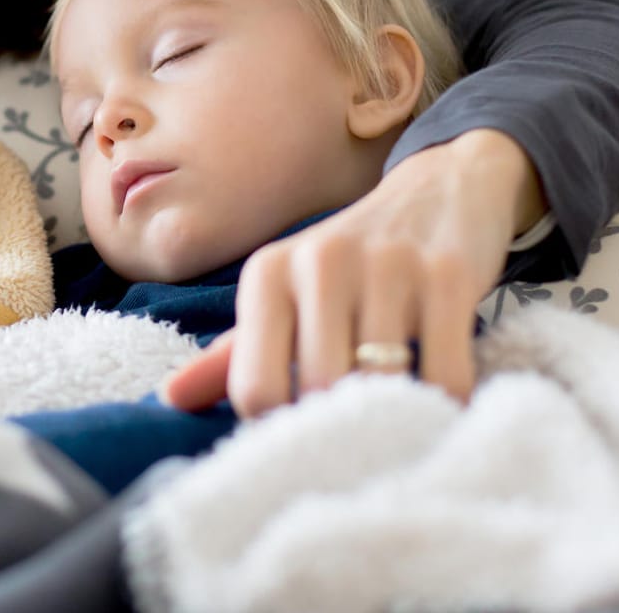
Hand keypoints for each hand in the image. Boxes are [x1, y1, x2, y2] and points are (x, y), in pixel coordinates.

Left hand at [162, 129, 544, 414]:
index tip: (307, 426)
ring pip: (381, 383)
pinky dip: (448, 399)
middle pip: (318, 391)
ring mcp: (386, 265)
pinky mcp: (447, 274)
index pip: (254, 387)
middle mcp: (319, 262)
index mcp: (268, 274)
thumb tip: (170, 399)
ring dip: (396, 412)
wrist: (440, 189)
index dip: (281, 425)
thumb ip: (233, 351)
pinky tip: (443, 393)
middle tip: (361, 429)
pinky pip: (444, 372)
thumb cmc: (349, 261)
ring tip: (401, 410)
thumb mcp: (286, 294)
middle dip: (342, 423)